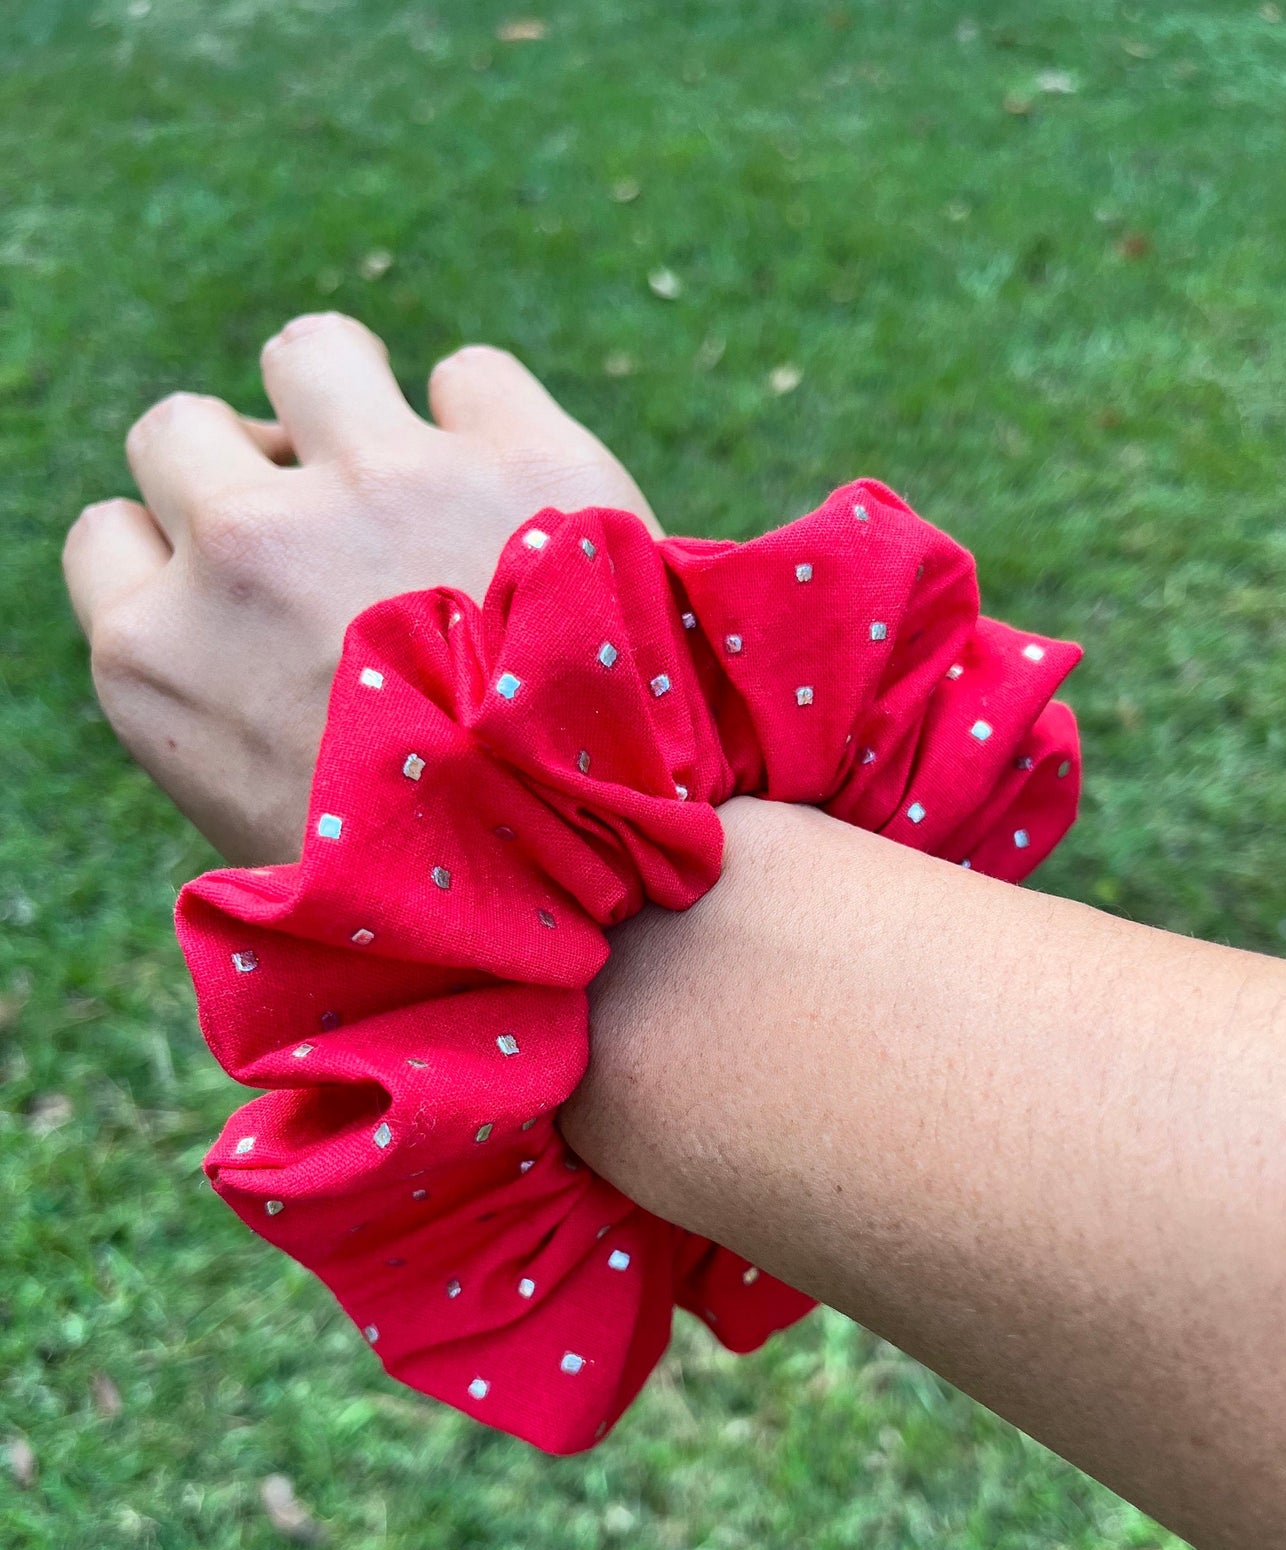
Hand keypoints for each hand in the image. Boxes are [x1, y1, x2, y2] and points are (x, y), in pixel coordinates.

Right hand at [63, 313, 659, 864]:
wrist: (604, 883)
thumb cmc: (435, 886)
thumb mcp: (268, 818)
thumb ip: (226, 696)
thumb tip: (255, 609)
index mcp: (159, 656)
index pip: (112, 535)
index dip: (184, 557)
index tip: (251, 594)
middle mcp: (243, 549)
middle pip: (181, 432)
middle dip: (250, 471)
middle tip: (334, 537)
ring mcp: (378, 485)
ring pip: (312, 357)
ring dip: (352, 404)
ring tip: (415, 478)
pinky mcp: (516, 454)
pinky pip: (471, 377)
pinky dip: (497, 427)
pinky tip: (530, 506)